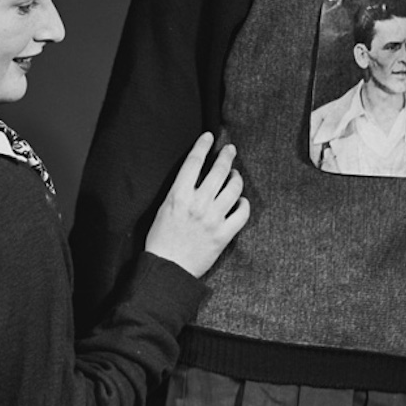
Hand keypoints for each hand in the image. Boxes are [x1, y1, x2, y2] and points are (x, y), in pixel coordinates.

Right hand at [145, 133, 249, 277]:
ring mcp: (213, 218)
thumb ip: (179, 191)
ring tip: (235, 176)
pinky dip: (244, 204)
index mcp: (178, 195)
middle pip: (219, 170)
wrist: (168, 268)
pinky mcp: (224, 234)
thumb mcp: (163, 208)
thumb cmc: (161, 239)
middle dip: (227, 156)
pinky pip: (242, 213)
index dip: (203, 145)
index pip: (194, 162)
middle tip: (230, 150)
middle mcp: (198, 204)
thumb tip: (194, 176)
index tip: (209, 137)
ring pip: (234, 188)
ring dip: (236, 178)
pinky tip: (241, 202)